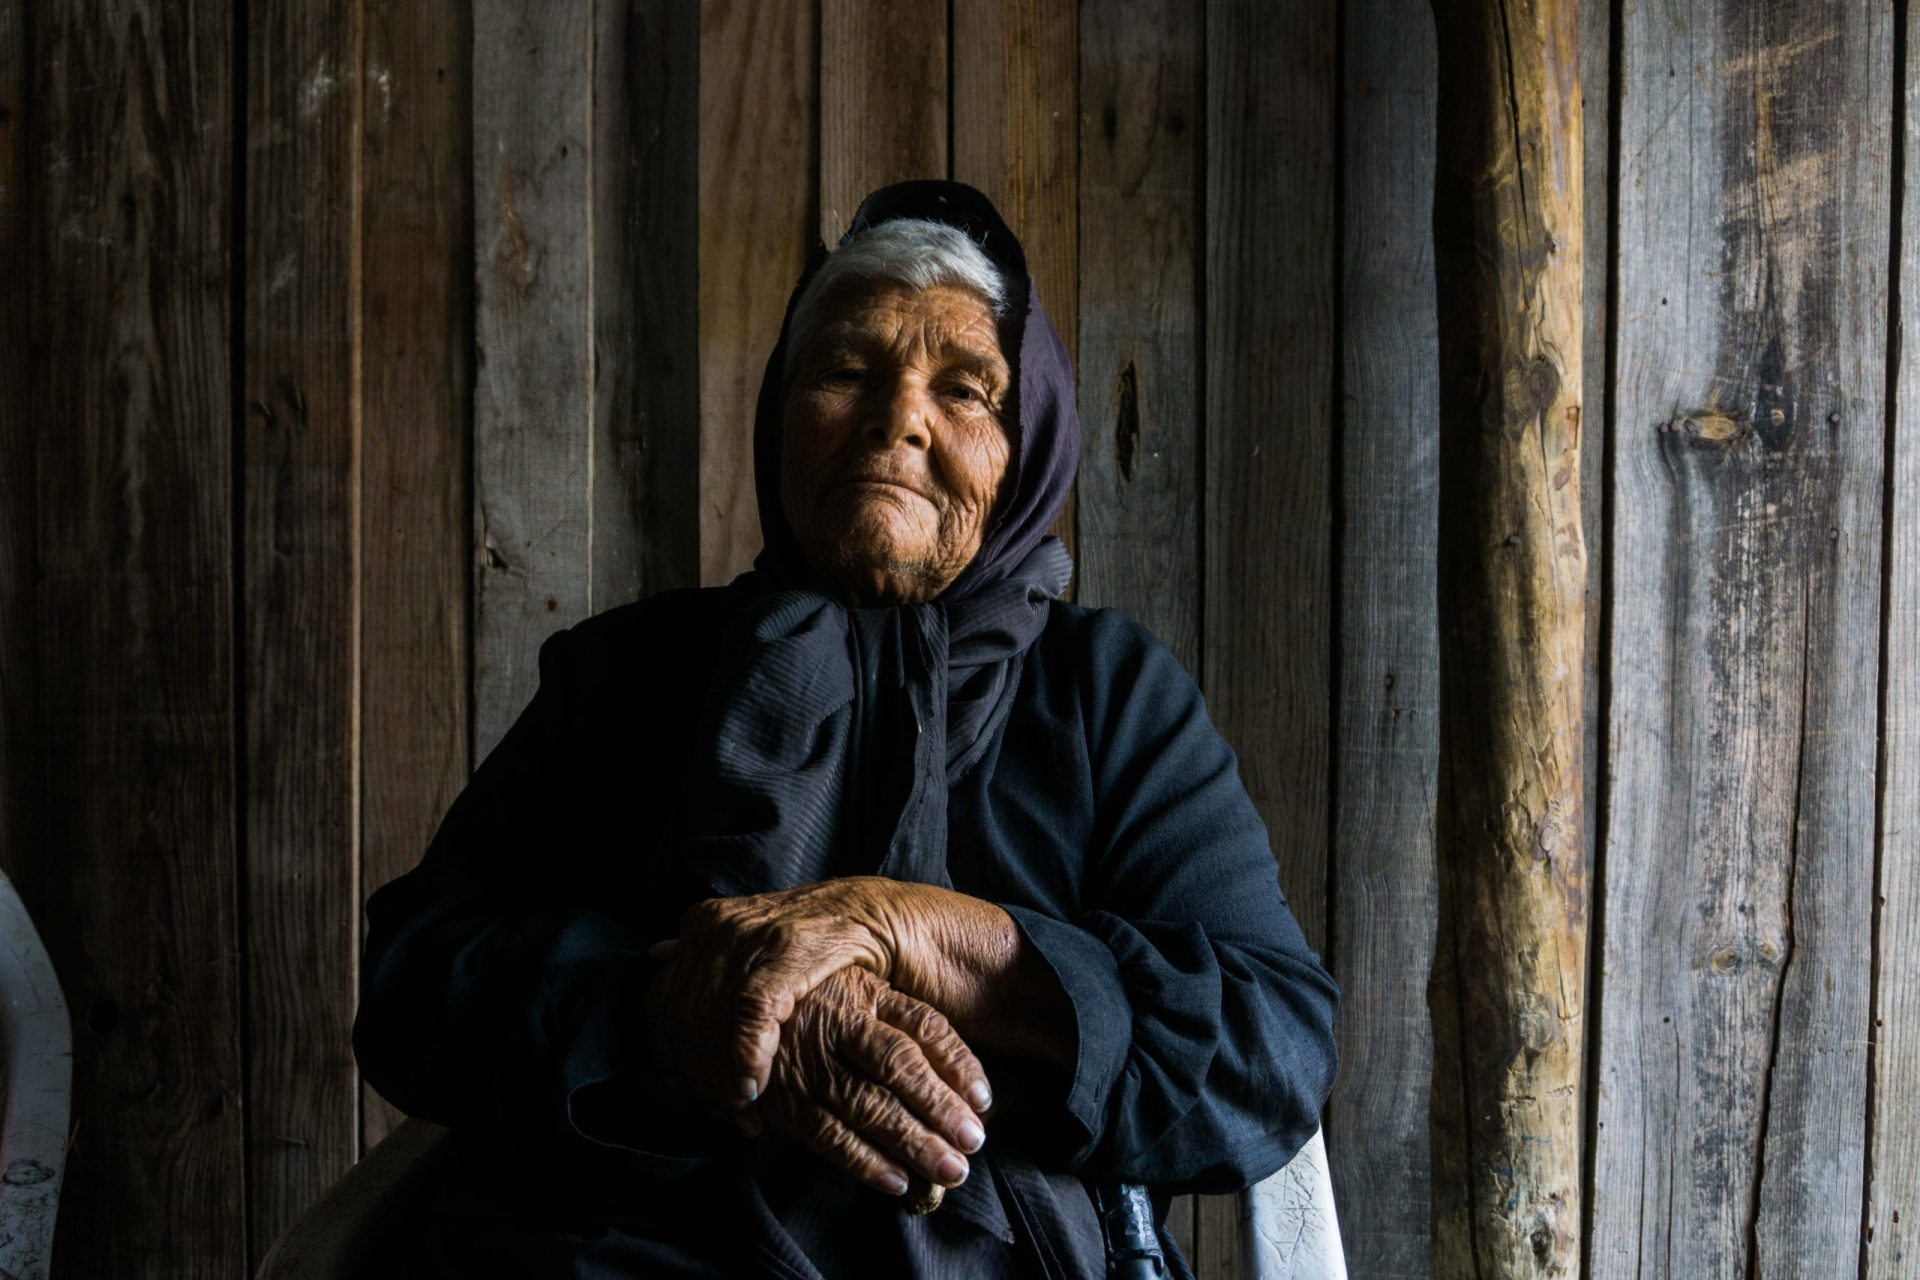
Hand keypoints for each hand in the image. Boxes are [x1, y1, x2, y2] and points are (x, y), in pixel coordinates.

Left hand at [646, 878, 917, 1121]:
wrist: (891, 916)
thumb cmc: (824, 938)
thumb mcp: (756, 936)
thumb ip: (709, 951)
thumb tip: (656, 953)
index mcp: (704, 922)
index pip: (662, 1003)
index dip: (666, 1059)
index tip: (681, 1099)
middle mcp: (718, 925)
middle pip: (680, 1019)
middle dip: (696, 1078)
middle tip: (718, 1116)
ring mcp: (751, 934)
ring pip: (708, 1023)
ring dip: (721, 1081)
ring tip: (741, 1115)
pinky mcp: (787, 949)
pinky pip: (748, 1016)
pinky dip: (746, 1060)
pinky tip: (754, 1089)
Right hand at [758, 966, 992, 1196]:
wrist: (737, 1005)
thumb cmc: (817, 1003)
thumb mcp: (859, 990)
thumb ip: (904, 1022)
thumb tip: (963, 1079)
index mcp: (866, 994)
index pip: (923, 1026)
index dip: (957, 1062)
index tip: (983, 1098)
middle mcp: (840, 1025)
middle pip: (898, 1066)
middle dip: (939, 1107)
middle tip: (973, 1141)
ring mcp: (811, 1064)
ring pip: (867, 1105)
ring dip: (912, 1142)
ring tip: (950, 1170)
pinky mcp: (786, 1099)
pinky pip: (828, 1135)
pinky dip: (865, 1162)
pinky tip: (899, 1181)